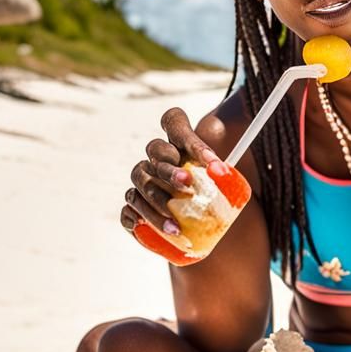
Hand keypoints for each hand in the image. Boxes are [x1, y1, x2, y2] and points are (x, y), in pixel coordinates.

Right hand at [120, 106, 230, 236]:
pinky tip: (151, 230)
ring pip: (140, 183)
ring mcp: (142, 182)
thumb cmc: (211, 197)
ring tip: (176, 225)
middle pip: (154, 150)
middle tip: (187, 184)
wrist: (200, 227)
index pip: (174, 121)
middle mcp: (156, 159)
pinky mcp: (133, 209)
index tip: (210, 159)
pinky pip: (128, 211)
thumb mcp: (222, 181)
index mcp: (178, 144)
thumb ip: (221, 170)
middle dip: (170, 168)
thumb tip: (220, 171)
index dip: (189, 134)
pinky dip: (138, 220)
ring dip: (156, 202)